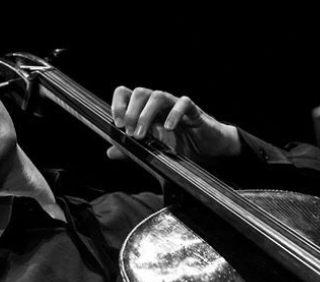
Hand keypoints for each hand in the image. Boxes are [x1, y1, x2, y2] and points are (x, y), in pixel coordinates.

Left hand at [107, 86, 241, 161]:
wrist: (208, 149)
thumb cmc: (180, 145)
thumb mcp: (151, 150)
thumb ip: (131, 150)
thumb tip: (110, 152)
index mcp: (146, 110)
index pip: (127, 94)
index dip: (118, 104)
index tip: (116, 124)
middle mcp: (159, 104)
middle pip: (140, 92)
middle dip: (130, 112)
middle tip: (128, 132)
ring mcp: (176, 105)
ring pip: (158, 96)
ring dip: (146, 114)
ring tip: (141, 134)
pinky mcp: (194, 111)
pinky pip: (184, 103)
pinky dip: (174, 114)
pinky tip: (168, 127)